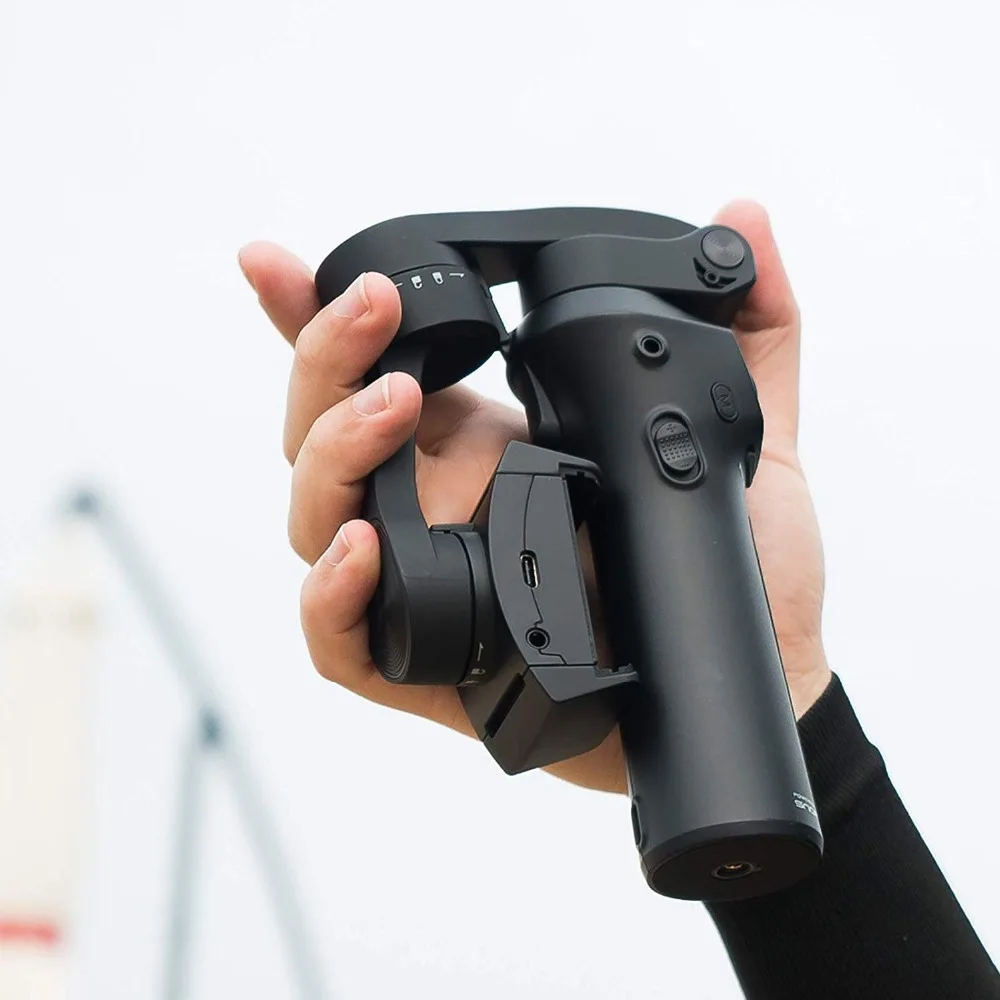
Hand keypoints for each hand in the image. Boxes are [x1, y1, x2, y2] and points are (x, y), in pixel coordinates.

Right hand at [238, 201, 830, 794]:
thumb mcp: (748, 438)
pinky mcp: (430, 666)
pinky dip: (332, 594)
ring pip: (319, 518)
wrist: (751, 678)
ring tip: (392, 405)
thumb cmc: (736, 567)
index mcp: (482, 442)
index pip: (377, 371)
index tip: (276, 261)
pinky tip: (364, 546)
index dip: (312, 318)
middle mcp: (438, 504)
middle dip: (327, 359)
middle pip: (324, 432)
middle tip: (375, 307)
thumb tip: (746, 217)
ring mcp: (427, 580)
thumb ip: (749, 331)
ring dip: (334, 453)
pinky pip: (343, 639)